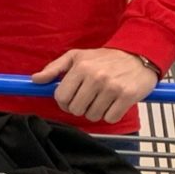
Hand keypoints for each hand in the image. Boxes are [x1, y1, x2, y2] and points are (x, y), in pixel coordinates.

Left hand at [33, 48, 157, 124]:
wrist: (138, 55)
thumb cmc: (104, 58)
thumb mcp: (77, 56)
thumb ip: (54, 68)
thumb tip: (35, 79)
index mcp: (81, 67)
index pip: (61, 97)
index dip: (63, 102)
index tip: (70, 100)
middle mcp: (96, 77)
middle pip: (76, 109)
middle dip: (79, 108)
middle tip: (87, 100)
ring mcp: (113, 87)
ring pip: (93, 115)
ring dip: (95, 112)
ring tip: (101, 100)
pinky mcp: (128, 96)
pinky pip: (110, 118)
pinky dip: (110, 114)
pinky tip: (113, 103)